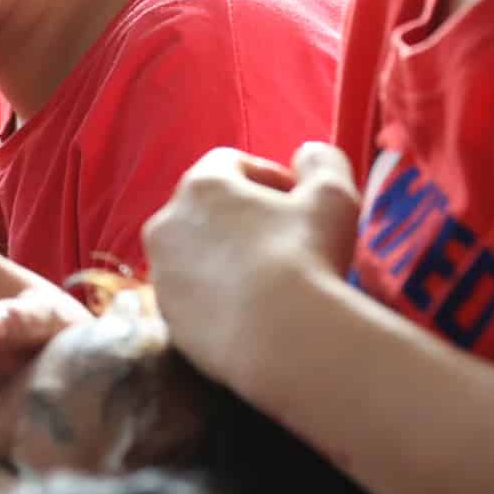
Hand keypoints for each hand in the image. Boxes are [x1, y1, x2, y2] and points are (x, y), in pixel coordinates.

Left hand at [142, 143, 359, 391]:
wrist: (281, 338)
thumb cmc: (307, 255)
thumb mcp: (332, 196)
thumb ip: (321, 161)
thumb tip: (307, 155)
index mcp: (201, 186)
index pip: (228, 163)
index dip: (266, 175)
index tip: (296, 197)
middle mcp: (166, 224)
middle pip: (204, 209)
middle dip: (240, 216)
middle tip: (283, 238)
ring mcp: (161, 275)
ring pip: (194, 254)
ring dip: (224, 257)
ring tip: (267, 278)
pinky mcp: (166, 317)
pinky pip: (191, 296)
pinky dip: (215, 296)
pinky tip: (250, 311)